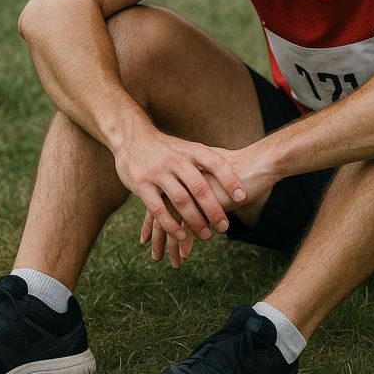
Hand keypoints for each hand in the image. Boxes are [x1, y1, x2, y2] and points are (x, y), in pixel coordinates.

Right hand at [114, 126, 246, 244]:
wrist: (131, 136)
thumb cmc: (166, 148)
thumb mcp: (187, 148)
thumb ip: (206, 161)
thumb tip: (237, 174)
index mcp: (191, 150)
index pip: (215, 163)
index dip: (229, 180)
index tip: (242, 197)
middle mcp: (175, 160)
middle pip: (199, 187)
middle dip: (214, 209)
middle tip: (224, 227)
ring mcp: (157, 172)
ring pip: (180, 200)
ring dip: (195, 220)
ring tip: (206, 236)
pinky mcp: (141, 185)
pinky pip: (158, 209)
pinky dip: (171, 225)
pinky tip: (182, 236)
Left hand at [140, 142, 281, 266]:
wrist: (259, 163)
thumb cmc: (240, 167)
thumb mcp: (214, 175)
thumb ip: (203, 187)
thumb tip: (197, 202)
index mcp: (180, 174)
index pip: (159, 201)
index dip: (152, 222)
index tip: (147, 238)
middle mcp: (181, 182)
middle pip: (161, 213)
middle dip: (157, 237)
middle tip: (155, 255)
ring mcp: (191, 192)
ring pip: (172, 222)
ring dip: (169, 245)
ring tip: (171, 262)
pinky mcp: (203, 203)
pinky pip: (188, 226)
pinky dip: (184, 243)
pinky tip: (184, 256)